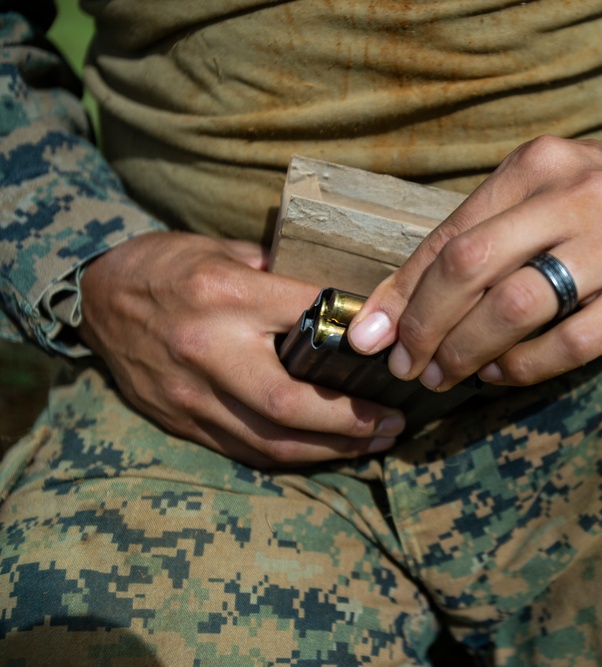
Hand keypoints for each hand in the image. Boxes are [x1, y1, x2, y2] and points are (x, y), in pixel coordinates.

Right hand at [78, 231, 405, 466]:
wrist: (94, 300)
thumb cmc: (165, 265)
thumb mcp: (222, 248)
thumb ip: (278, 273)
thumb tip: (334, 298)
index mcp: (226, 295)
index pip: (308, 317)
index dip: (358, 336)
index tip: (393, 348)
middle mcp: (209, 350)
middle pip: (291, 403)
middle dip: (352, 421)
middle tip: (395, 423)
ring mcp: (193, 394)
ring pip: (271, 440)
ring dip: (331, 450)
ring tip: (376, 444)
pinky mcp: (182, 421)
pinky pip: (244, 450)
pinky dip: (291, 456)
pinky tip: (327, 452)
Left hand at [346, 136, 601, 390]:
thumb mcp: (544, 192)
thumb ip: (475, 239)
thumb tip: (393, 311)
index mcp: (537, 166)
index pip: (450, 235)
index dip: (402, 292)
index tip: (373, 334)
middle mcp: (573, 196)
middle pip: (470, 269)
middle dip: (424, 327)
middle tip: (407, 364)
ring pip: (514, 309)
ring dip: (466, 352)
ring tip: (446, 375)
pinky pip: (568, 344)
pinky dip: (521, 368)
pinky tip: (501, 373)